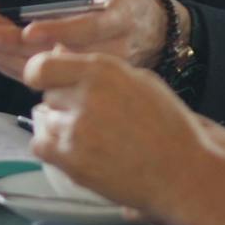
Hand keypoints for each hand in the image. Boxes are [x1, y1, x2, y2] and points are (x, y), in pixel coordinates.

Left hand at [0, 0, 168, 81]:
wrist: (147, 36)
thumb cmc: (131, 0)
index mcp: (119, 24)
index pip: (88, 29)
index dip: (60, 30)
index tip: (29, 29)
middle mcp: (105, 53)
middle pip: (58, 53)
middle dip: (18, 46)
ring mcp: (89, 69)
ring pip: (47, 68)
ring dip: (10, 58)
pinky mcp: (75, 77)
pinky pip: (44, 76)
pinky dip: (15, 67)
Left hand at [23, 49, 218, 224]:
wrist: (183, 172)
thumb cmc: (168, 126)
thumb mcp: (138, 81)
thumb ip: (95, 69)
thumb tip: (57, 52)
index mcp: (101, 70)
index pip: (42, 66)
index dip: (41, 75)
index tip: (48, 83)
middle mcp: (85, 95)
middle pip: (48, 95)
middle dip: (63, 105)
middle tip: (92, 120)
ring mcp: (76, 129)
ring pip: (45, 121)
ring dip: (60, 128)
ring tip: (93, 139)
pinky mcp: (71, 159)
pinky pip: (41, 146)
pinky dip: (54, 151)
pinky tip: (80, 153)